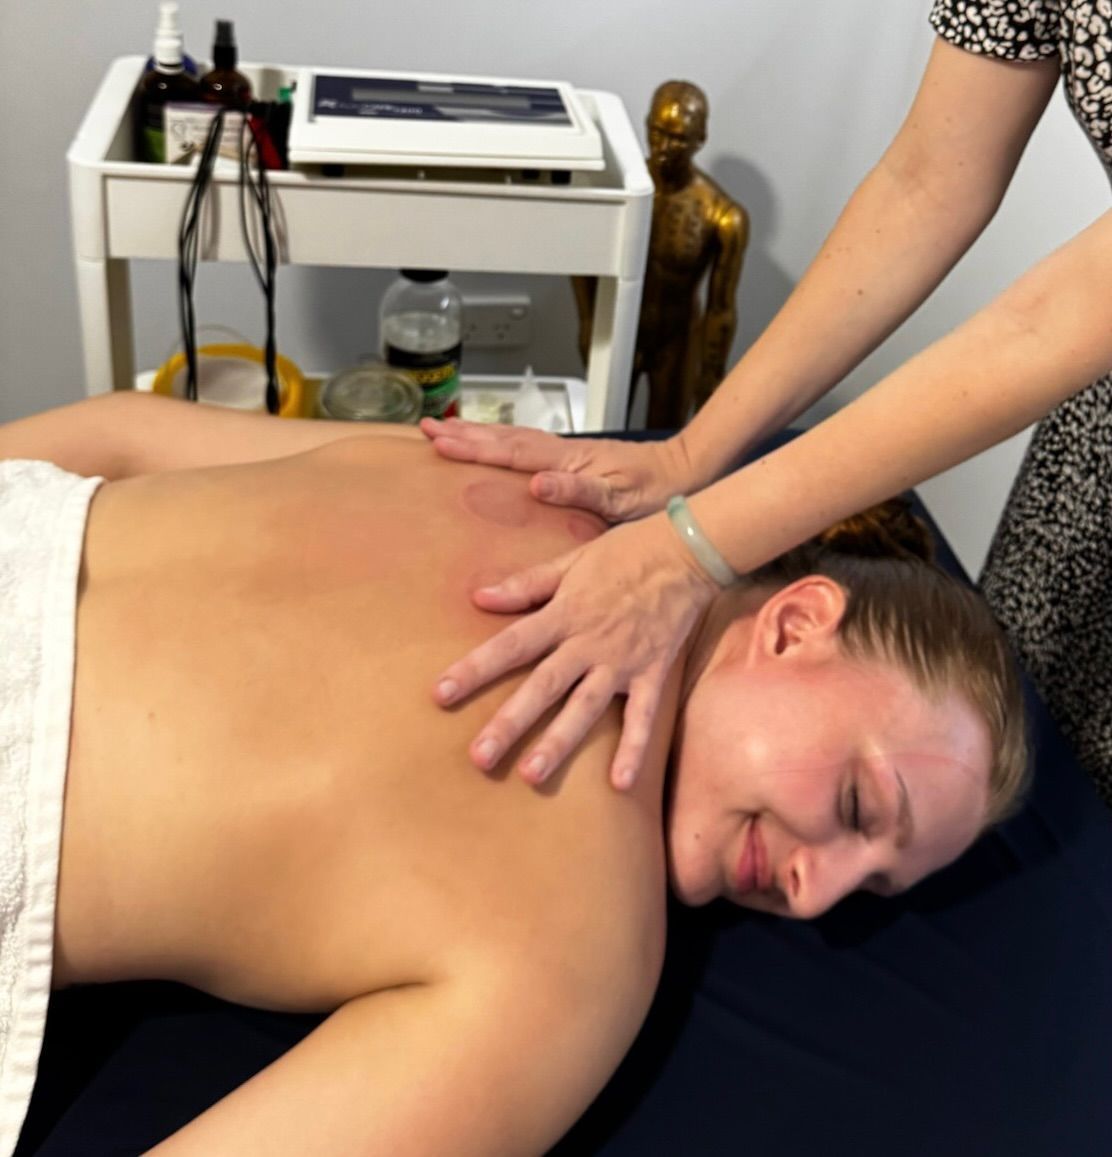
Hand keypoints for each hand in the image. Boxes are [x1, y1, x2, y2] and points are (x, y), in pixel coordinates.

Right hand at [419, 417, 695, 522]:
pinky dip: (503, 445)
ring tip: (448, 432)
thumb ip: (579, 493)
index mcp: (569, 461)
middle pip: (505, 438)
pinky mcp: (576, 462)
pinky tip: (495, 450)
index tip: (438, 441)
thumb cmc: (658, 493)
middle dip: (465, 434)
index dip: (473, 447)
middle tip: (426, 429)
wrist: (687, 474)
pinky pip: (527, 450)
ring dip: (480, 436)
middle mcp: (565, 452)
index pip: (511, 451)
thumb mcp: (621, 501)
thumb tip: (536, 483)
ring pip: (514, 440)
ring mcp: (569, 455)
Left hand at [432, 511, 720, 789]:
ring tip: (531, 775)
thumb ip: (525, 584)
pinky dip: (633, 749)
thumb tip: (479, 597)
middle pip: (541, 687)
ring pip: (584, 708)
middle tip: (478, 757)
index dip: (475, 669)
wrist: (687, 552)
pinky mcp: (652, 673)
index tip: (441, 693)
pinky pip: (643, 717)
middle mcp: (588, 643)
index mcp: (564, 613)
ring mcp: (621, 662)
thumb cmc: (623, 552)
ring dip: (559, 742)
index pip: (510, 644)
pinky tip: (619, 784)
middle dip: (509, 722)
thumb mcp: (569, 561)